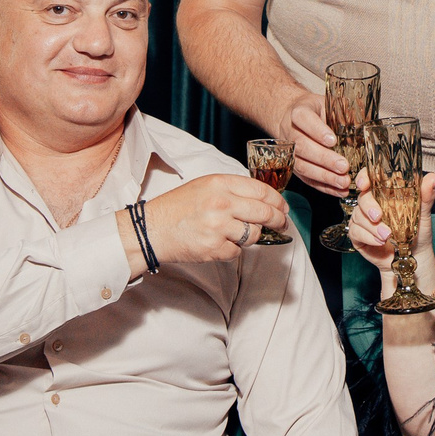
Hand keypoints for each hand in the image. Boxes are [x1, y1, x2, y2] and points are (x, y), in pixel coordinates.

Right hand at [134, 173, 288, 265]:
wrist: (151, 229)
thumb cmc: (177, 208)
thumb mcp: (204, 186)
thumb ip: (232, 190)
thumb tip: (262, 200)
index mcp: (220, 183)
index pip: (261, 190)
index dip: (277, 200)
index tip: (283, 207)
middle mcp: (221, 203)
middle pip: (264, 213)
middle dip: (278, 220)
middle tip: (282, 223)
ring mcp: (218, 227)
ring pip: (254, 234)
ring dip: (251, 236)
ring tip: (239, 233)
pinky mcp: (214, 248)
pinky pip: (237, 251)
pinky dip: (233, 250)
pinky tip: (220, 243)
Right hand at [282, 92, 354, 196]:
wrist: (291, 119)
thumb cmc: (316, 111)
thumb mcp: (328, 104)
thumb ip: (343, 111)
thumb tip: (365, 121)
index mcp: (298, 112)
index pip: (303, 119)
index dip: (317, 130)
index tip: (333, 140)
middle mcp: (290, 133)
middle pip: (303, 147)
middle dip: (324, 158)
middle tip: (344, 166)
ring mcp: (290, 153)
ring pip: (303, 166)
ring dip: (324, 176)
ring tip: (344, 182)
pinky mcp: (294, 168)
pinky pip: (307, 180)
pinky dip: (324, 187)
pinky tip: (340, 190)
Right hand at [344, 172, 434, 300]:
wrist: (413, 256)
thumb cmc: (418, 232)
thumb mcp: (424, 213)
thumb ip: (426, 195)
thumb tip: (433, 177)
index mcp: (385, 193)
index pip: (370, 178)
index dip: (364, 178)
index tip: (364, 184)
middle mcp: (372, 204)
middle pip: (362, 197)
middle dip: (368, 206)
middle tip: (378, 216)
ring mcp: (364, 219)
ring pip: (358, 216)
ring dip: (372, 227)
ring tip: (387, 236)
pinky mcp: (359, 235)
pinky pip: (355, 232)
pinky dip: (368, 237)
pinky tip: (379, 242)